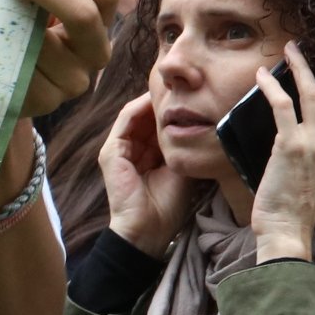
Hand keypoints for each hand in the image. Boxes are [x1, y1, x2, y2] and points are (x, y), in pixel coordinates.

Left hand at [6, 0, 130, 122]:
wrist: (4, 79)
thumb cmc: (21, 27)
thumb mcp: (37, 1)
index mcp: (99, 22)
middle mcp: (95, 54)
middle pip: (84, 13)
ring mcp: (73, 82)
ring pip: (49, 41)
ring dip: (16, 21)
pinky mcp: (46, 102)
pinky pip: (26, 71)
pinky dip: (2, 51)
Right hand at [97, 92, 194, 256]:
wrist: (148, 230)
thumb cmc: (168, 206)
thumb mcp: (182, 169)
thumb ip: (185, 147)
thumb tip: (203, 127)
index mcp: (147, 155)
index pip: (157, 125)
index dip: (172, 110)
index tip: (192, 96)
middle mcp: (131, 149)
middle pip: (146, 116)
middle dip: (163, 101)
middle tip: (182, 84)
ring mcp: (118, 150)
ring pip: (135, 114)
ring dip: (152, 101)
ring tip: (171, 88)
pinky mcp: (111, 152)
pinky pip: (125, 121)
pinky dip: (140, 108)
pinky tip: (156, 101)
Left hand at [247, 50, 314, 260]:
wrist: (287, 229)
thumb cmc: (295, 207)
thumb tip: (303, 133)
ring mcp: (314, 143)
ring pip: (314, 92)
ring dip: (302, 66)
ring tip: (292, 46)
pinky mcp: (290, 145)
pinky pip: (283, 106)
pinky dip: (273, 87)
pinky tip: (263, 75)